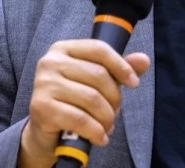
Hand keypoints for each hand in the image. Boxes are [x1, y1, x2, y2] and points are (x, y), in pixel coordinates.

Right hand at [18, 40, 149, 167]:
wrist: (46, 127)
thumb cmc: (74, 98)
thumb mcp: (97, 80)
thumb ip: (120, 68)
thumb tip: (144, 60)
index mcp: (64, 48)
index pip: (100, 49)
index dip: (121, 66)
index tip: (134, 83)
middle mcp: (50, 62)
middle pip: (98, 75)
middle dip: (114, 97)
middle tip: (116, 110)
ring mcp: (43, 84)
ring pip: (92, 99)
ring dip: (107, 116)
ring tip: (108, 124)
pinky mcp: (41, 107)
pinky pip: (80, 119)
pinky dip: (96, 130)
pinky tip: (100, 136)